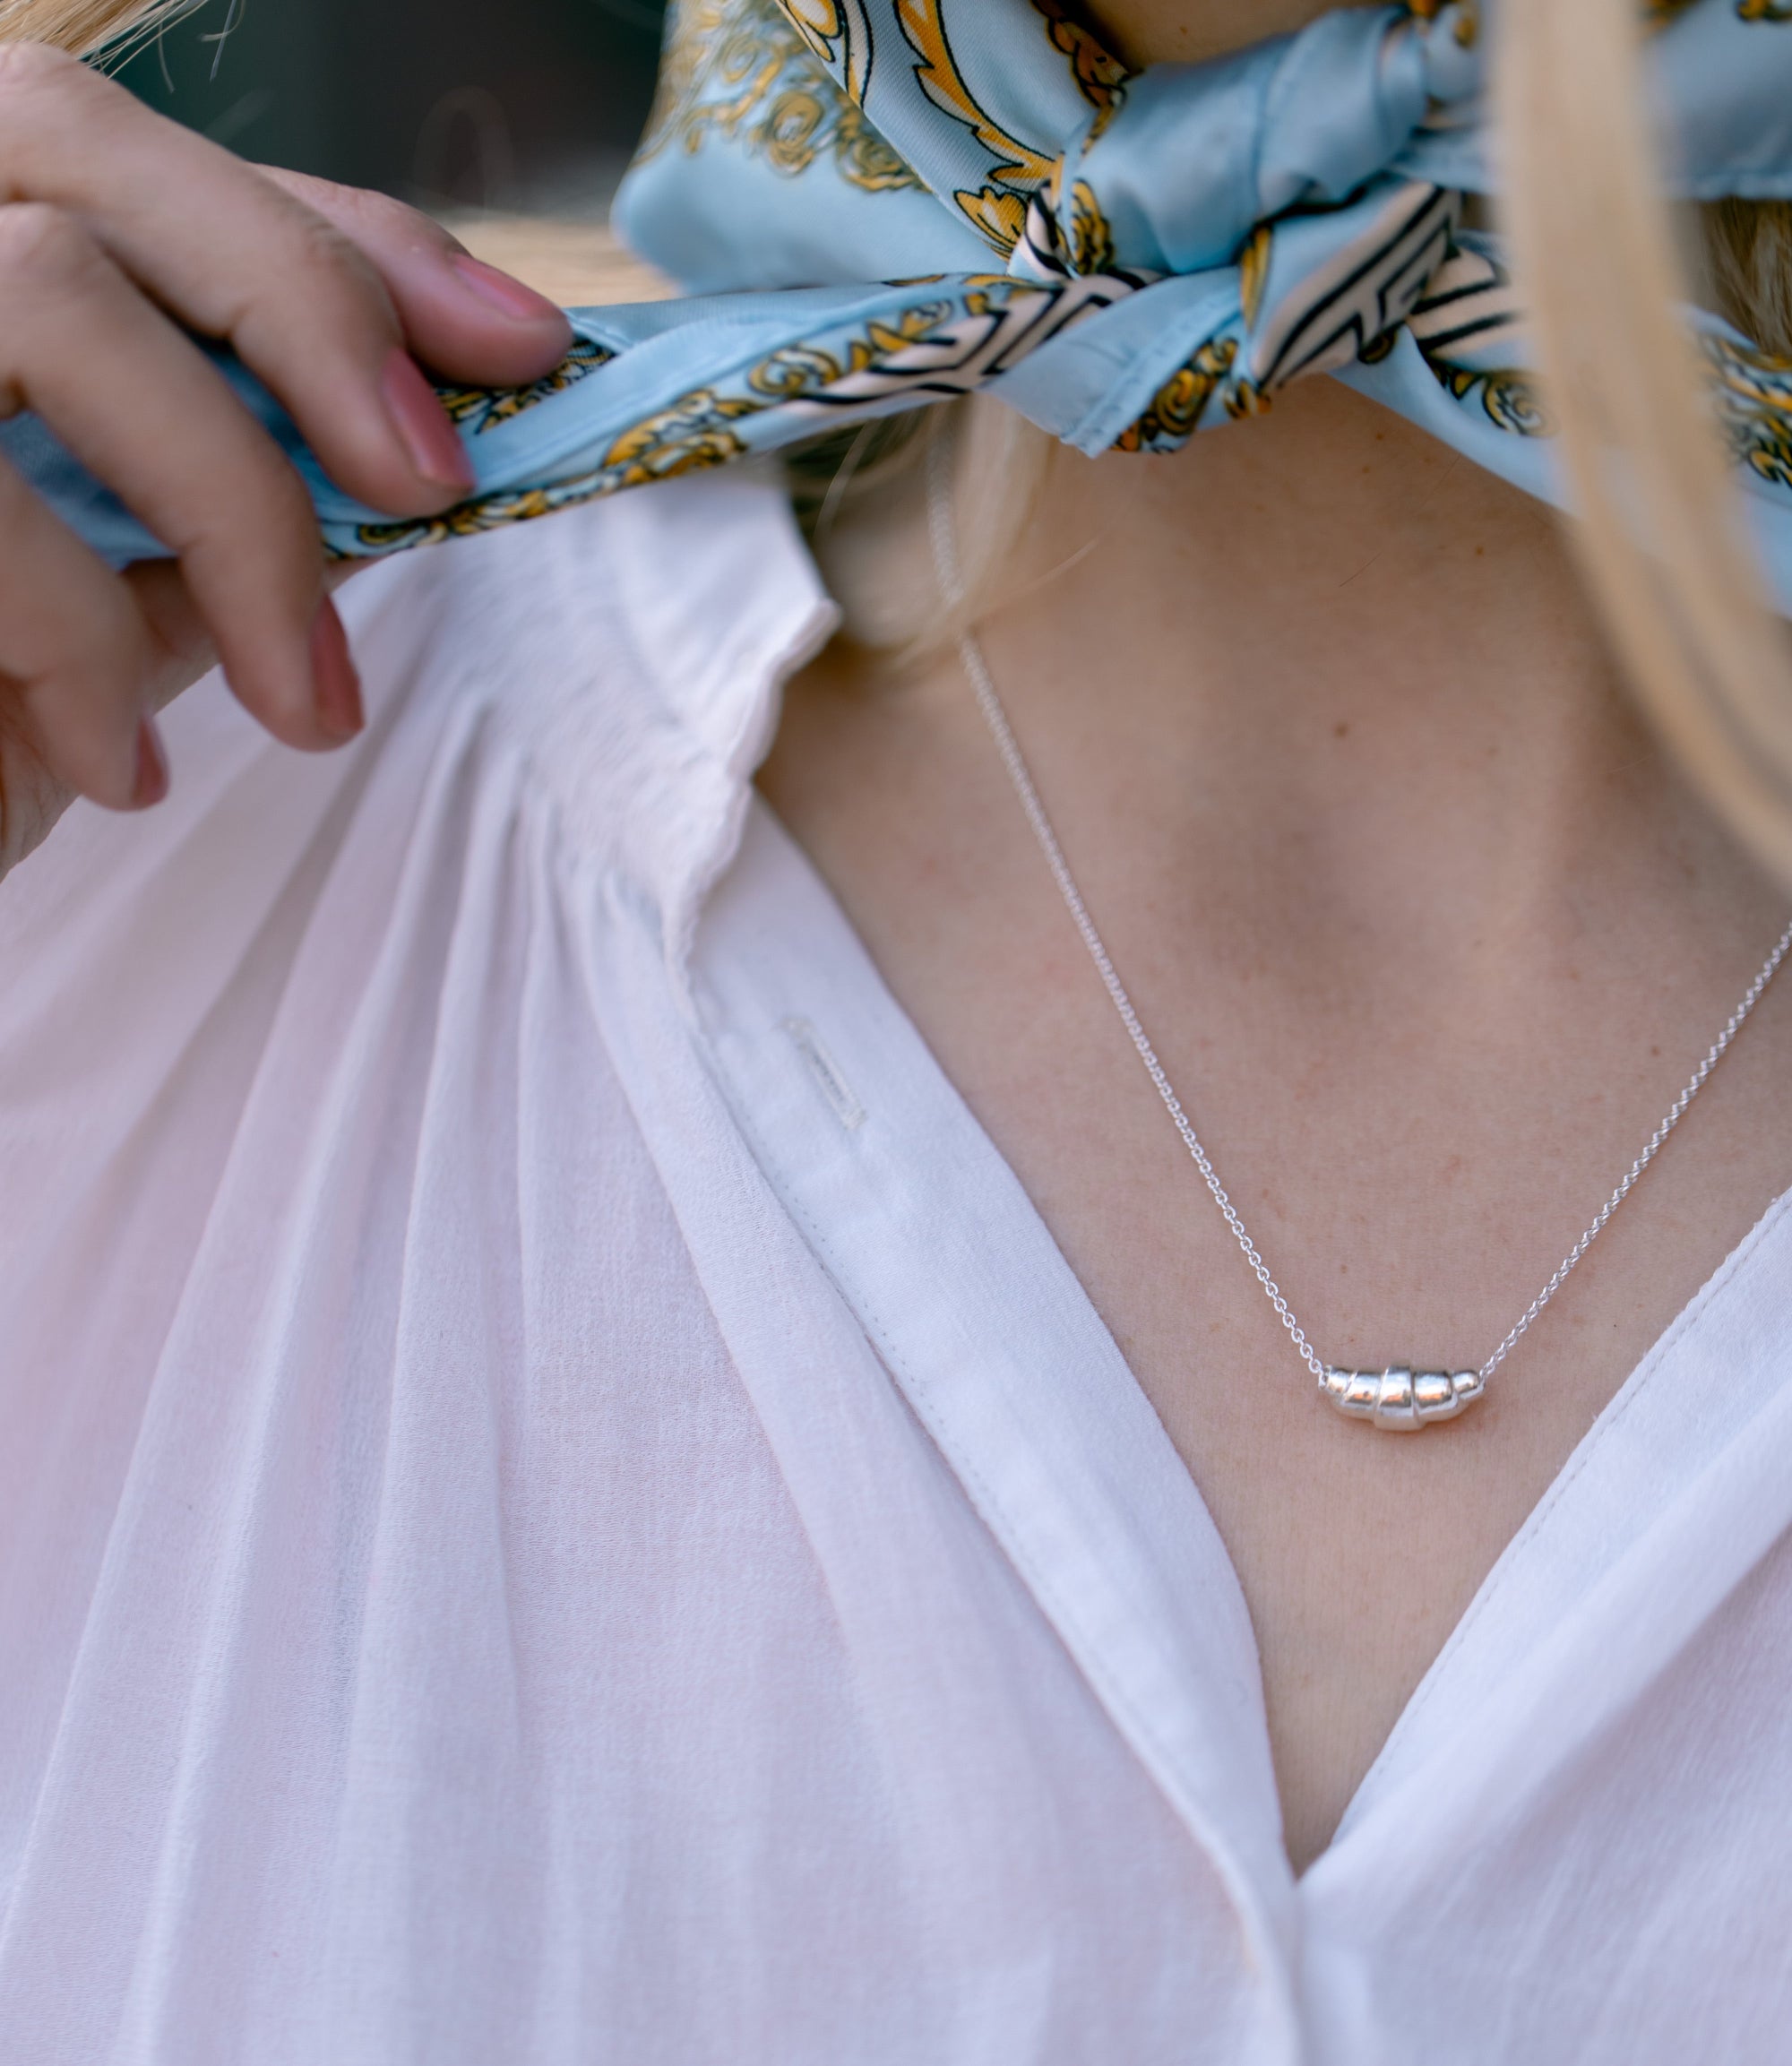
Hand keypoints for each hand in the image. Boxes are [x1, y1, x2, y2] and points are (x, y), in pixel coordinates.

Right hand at [0, 42, 572, 876]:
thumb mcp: (146, 581)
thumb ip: (257, 478)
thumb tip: (432, 428)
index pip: (171, 166)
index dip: (354, 237)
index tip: (518, 346)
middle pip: (91, 158)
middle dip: (310, 315)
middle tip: (431, 486)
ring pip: (53, 298)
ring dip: (234, 518)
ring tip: (298, 707)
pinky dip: (87, 650)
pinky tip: (124, 766)